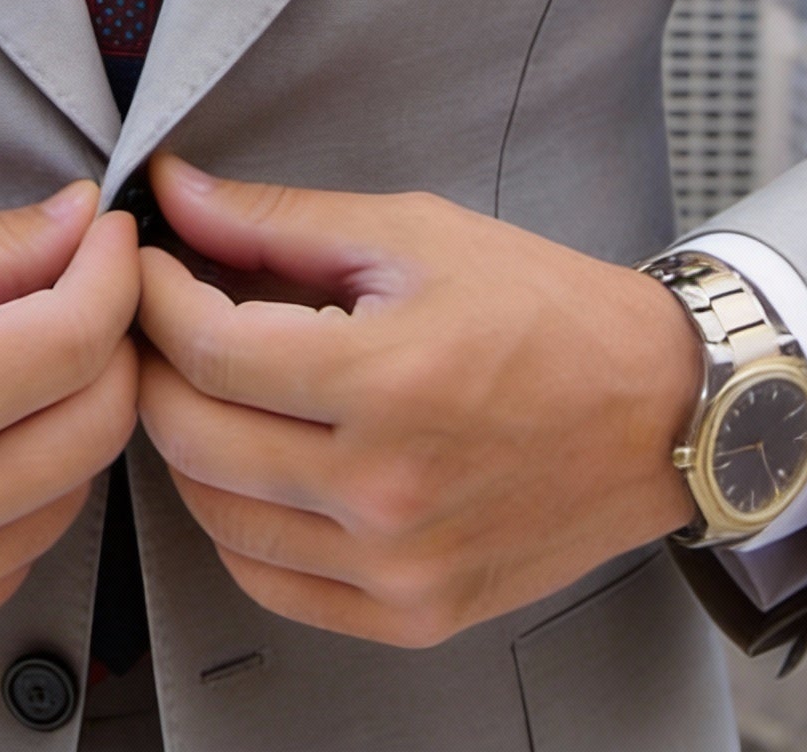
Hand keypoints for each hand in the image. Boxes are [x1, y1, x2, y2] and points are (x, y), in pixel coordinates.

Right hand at [0, 182, 139, 669]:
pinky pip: (13, 559)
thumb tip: (80, 225)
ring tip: (6, 370)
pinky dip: (17, 496)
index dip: (114, 273)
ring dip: (63, 422)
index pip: (82, 338)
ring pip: (70, 495)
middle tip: (77, 295)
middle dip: (108, 344)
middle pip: (101, 424)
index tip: (108, 240)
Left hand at [134, 156, 699, 648]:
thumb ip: (277, 220)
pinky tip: (253, 463)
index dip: (153, 296)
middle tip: (161, 317)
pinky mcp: (411, 613)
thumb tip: (175, 193)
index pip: (206, 349)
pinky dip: (235, 522)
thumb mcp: (412, 233)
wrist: (658, 410)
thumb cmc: (545, 311)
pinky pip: (267, 582)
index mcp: (387, 382)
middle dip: (155, 363)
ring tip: (209, 383)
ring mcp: (396, 566)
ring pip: (214, 515)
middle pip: (192, 435)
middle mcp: (385, 490)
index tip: (148, 263)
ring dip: (188, 442)